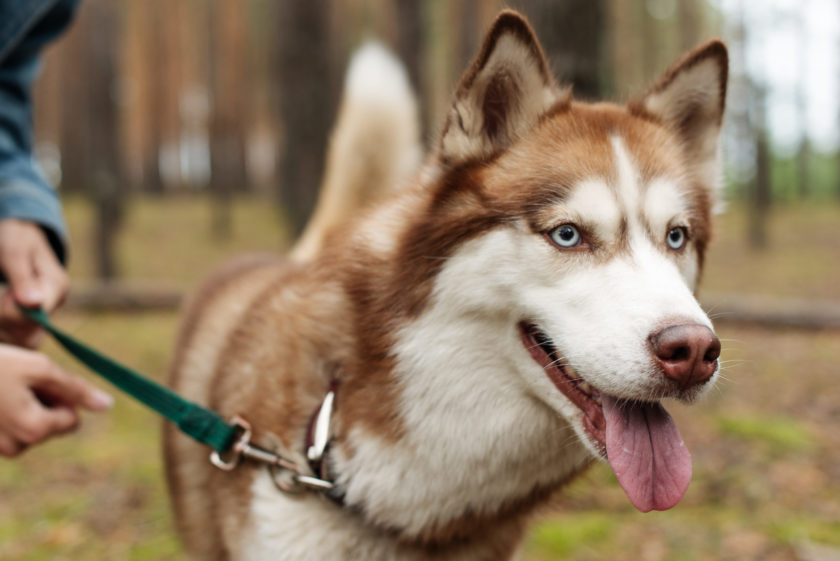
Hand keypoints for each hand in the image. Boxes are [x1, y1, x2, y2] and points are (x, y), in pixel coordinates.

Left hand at [0, 219, 68, 347]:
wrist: (17, 236)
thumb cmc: (15, 237)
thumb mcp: (14, 251)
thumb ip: (22, 278)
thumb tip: (34, 304)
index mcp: (57, 288)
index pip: (34, 317)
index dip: (9, 312)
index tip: (2, 295)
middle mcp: (54, 306)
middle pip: (30, 338)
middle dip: (4, 325)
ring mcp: (43, 315)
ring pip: (21, 342)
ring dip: (1, 328)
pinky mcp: (30, 321)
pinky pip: (15, 338)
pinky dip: (2, 328)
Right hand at [0, 343, 111, 456]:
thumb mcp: (39, 368)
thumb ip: (75, 389)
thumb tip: (107, 405)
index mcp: (34, 429)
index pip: (72, 420)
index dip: (63, 396)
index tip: (39, 380)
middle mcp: (16, 448)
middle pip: (51, 426)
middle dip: (43, 403)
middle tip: (16, 382)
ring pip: (30, 429)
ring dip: (24, 408)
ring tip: (2, 387)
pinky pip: (8, 432)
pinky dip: (5, 415)